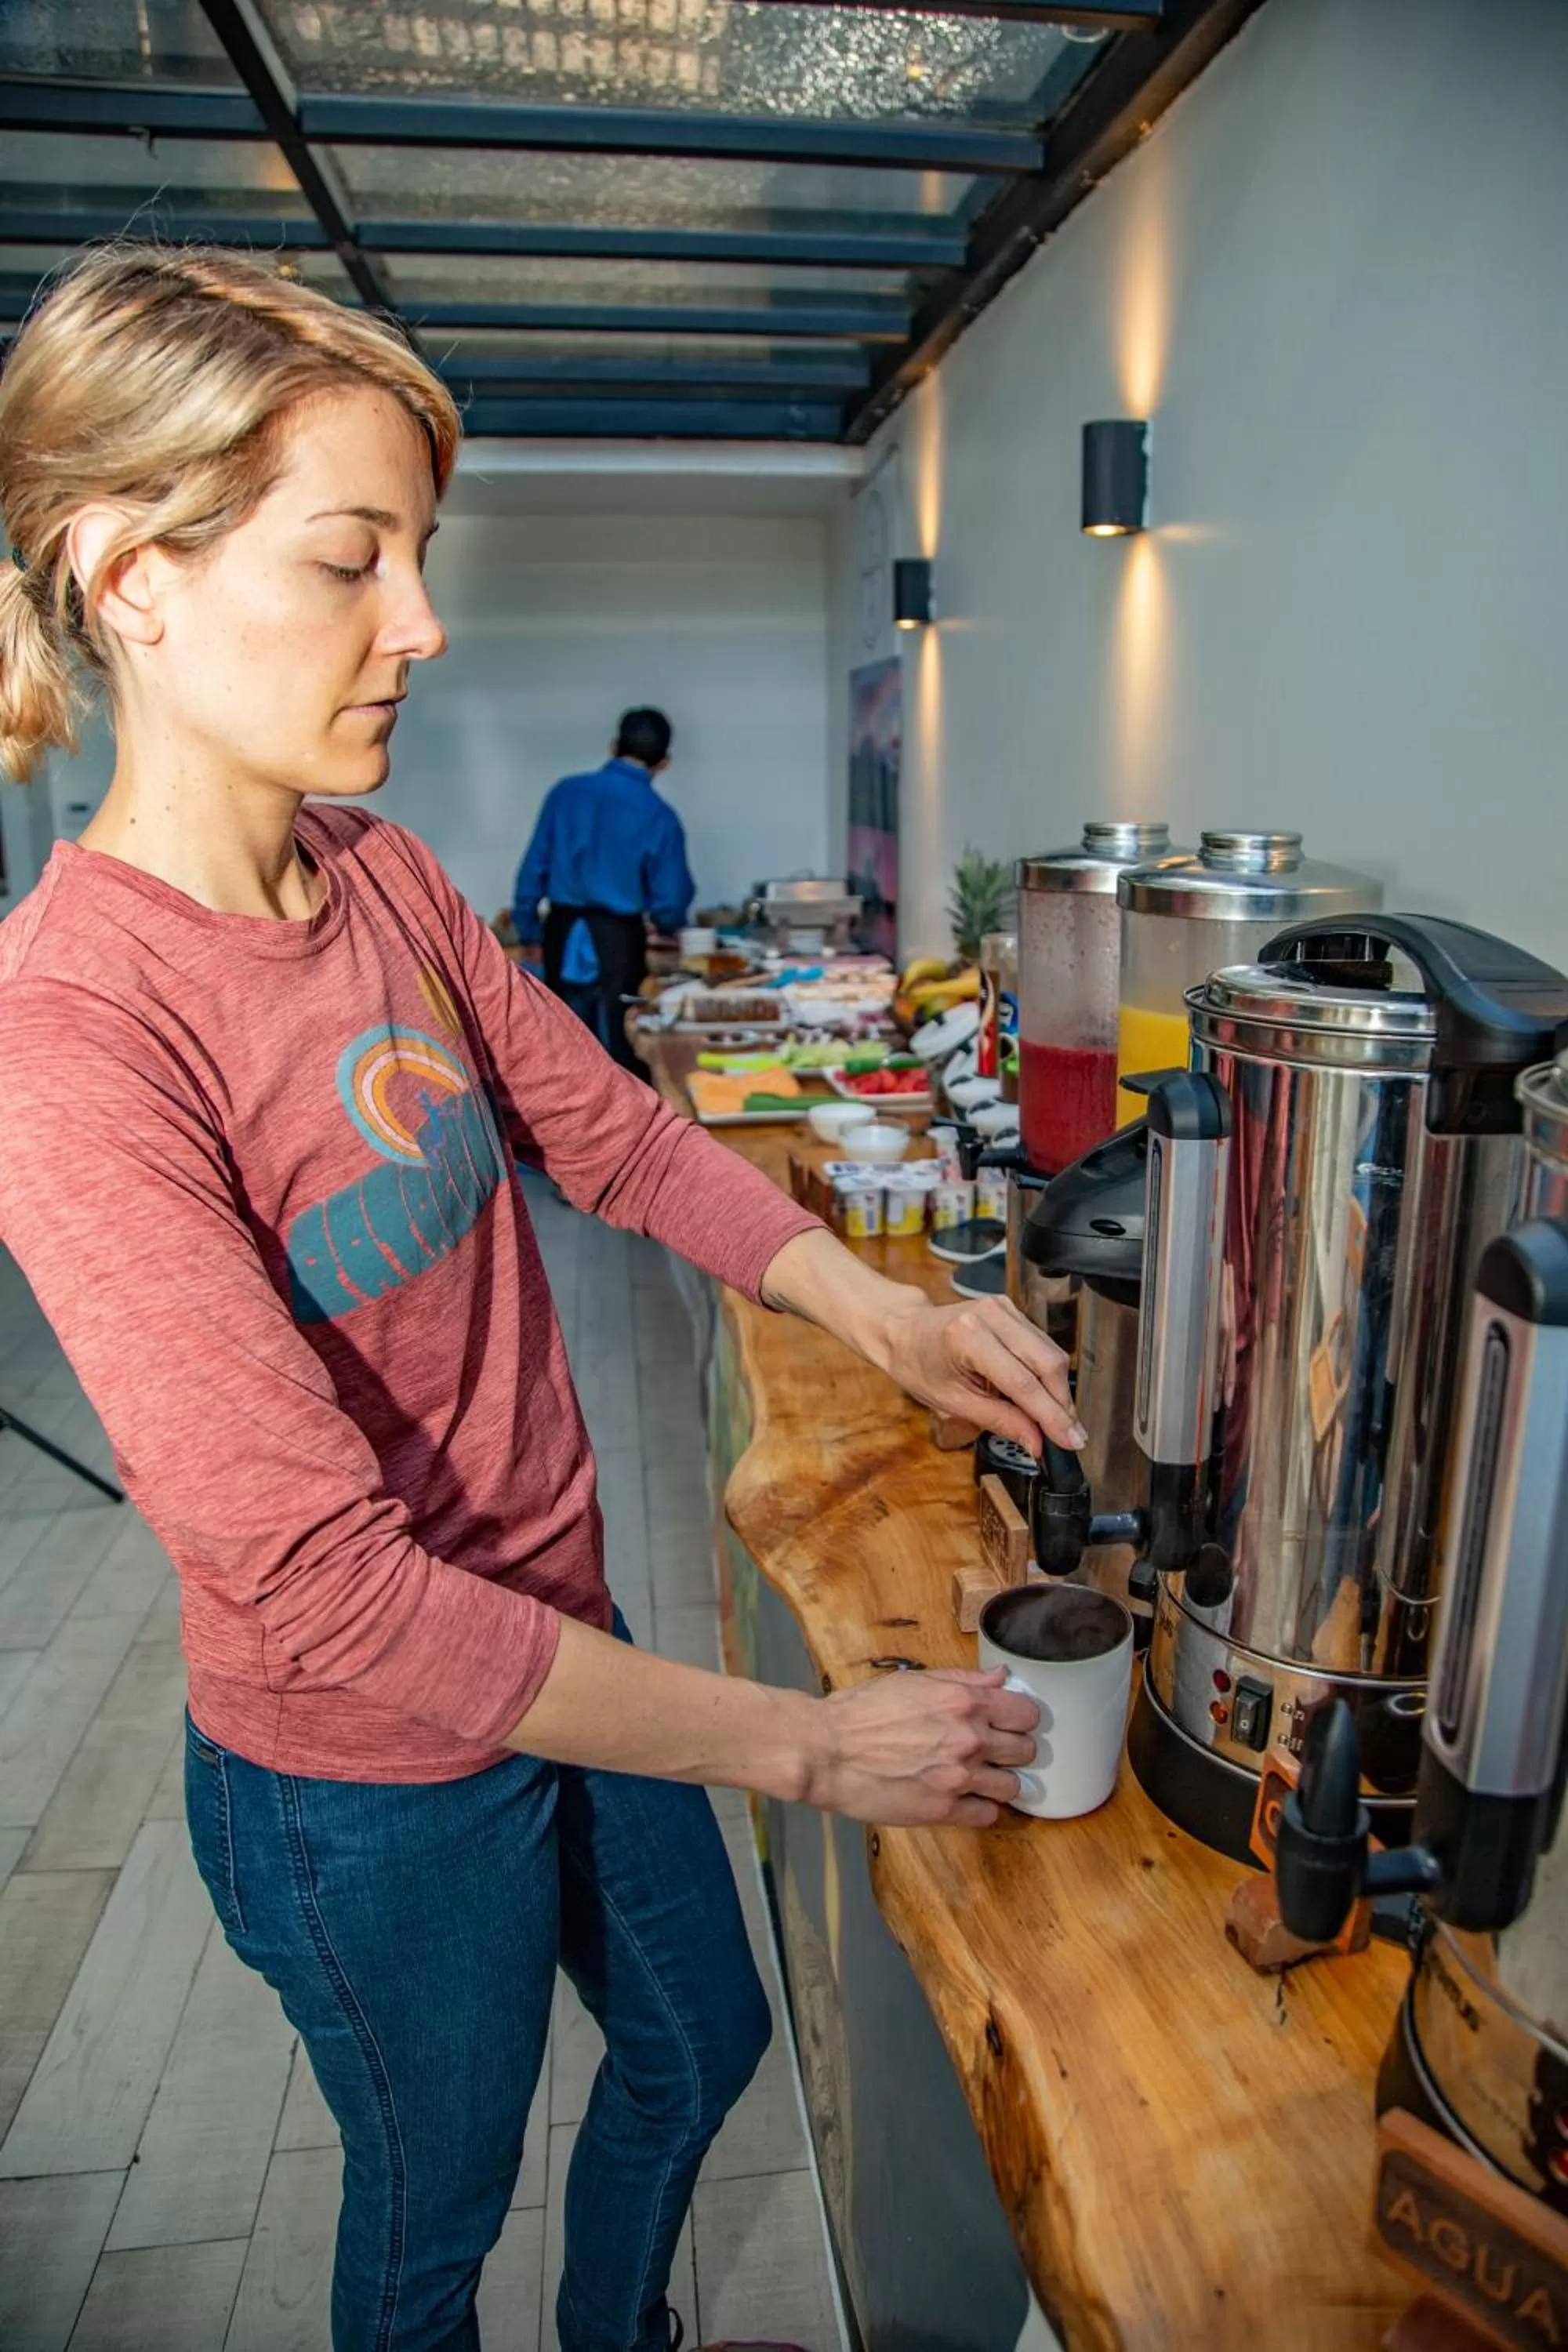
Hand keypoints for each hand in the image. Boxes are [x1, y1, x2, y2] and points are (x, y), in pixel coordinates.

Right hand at [806, 1667, 1038, 1825]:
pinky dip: (981, 1808)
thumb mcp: (913, 1681)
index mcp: (963, 1701)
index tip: (1009, 1722)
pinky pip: (988, 1815)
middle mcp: (969, 1739)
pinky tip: (965, 1799)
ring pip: (1013, 1787)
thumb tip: (1001, 1677)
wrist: (827, 1751)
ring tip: (980, 1778)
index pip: (1026, 1712)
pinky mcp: (944, 1811)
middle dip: (1013, 1749)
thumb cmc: (863, 1711)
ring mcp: (959, 1778)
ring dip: (1000, 1782)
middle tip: (995, 1751)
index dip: (1020, 1717)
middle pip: (1026, 1750)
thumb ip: (963, 1680)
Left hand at [877, 1289, 1085, 1456]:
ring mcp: (1003, 1308)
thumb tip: (1037, 1442)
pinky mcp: (1011, 1308)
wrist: (904, 1331)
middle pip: (1047, 1362)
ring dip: (1059, 1390)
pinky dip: (1047, 1373)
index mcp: (968, 1338)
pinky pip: (1041, 1344)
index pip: (1023, 1382)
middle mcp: (990, 1316)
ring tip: (1058, 1421)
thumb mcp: (953, 1403)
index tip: (1071, 1441)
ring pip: (1051, 1352)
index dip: (1052, 1416)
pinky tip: (1042, 1396)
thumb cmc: (918, 1365)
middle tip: (1071, 1436)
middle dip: (1062, 1404)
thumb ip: (1000, 1420)